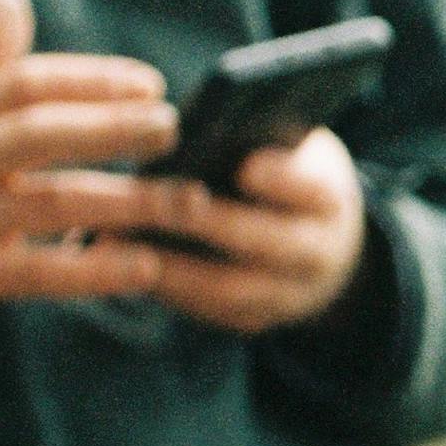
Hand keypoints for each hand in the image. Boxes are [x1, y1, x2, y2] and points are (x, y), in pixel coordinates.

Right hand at [0, 0, 180, 342]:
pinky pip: (35, 272)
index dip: (89, 79)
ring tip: (186, 201)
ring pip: (46, 203)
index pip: (24, 83)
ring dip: (123, 202)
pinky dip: (92, 271)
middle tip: (174, 127)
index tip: (151, 85)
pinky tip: (146, 266)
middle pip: (35, 132)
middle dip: (109, 127)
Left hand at [138, 126, 367, 335]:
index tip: (246, 167)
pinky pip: (210, 311)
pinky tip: (119, 268)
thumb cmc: (288, 175)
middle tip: (153, 205)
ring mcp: (290, 294)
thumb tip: (193, 126)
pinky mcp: (257, 318)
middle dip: (208, 224)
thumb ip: (258, 140)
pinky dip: (165, 291)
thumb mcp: (291, 151)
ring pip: (233, 290)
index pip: (313, 191)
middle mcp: (317, 253)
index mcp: (328, 201)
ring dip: (173, 269)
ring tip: (116, 244)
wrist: (324, 242)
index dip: (283, 181)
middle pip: (268, 244)